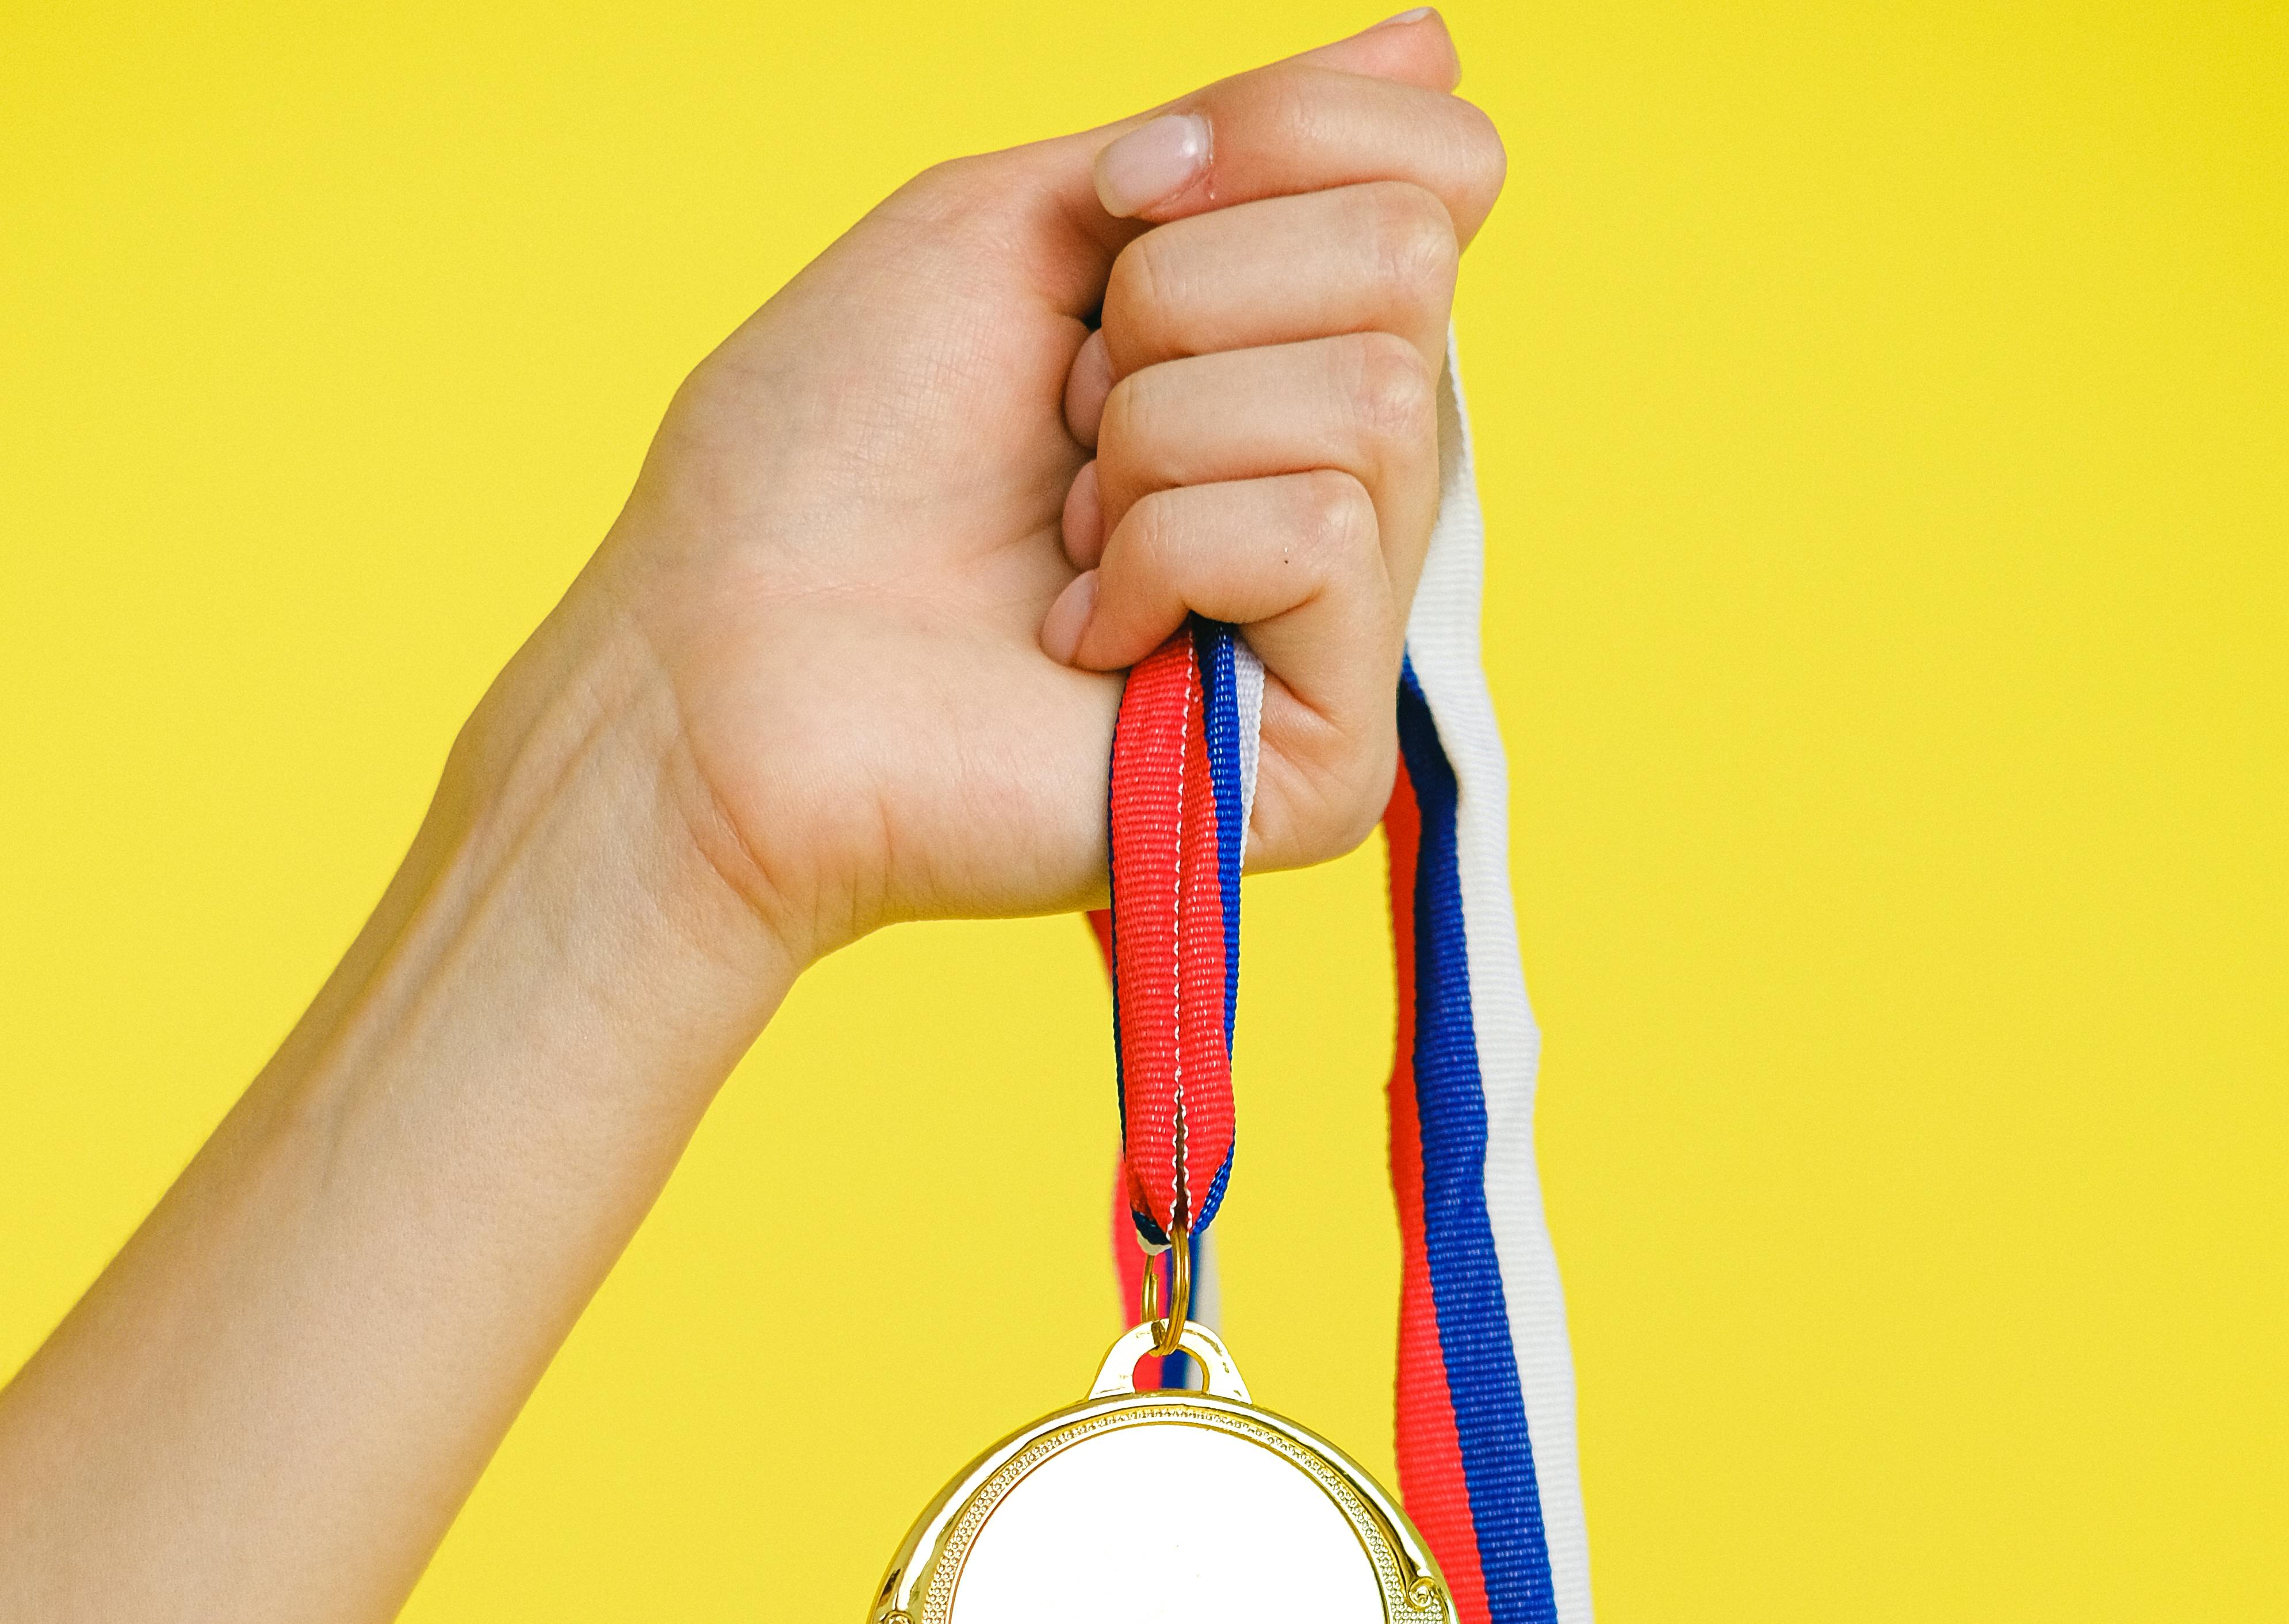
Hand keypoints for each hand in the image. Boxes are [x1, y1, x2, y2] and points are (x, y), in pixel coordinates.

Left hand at [543, 13, 1503, 974]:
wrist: (722, 671)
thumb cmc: (826, 462)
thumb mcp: (1023, 222)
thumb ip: (1232, 136)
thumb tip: (1433, 47)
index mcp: (1288, 356)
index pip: (1437, 175)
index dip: (1284, 134)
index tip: (1120, 207)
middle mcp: (1348, 487)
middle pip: (1406, 264)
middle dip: (1184, 300)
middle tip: (1065, 417)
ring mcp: (1343, 633)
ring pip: (1372, 403)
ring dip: (1157, 436)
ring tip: (1062, 535)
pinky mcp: (1327, 759)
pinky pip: (1323, 533)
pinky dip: (1164, 551)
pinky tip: (1081, 636)